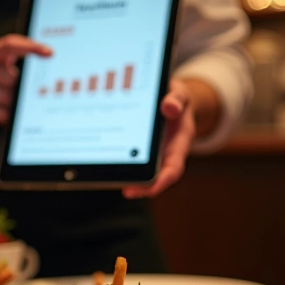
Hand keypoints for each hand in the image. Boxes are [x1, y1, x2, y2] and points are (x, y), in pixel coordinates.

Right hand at [0, 35, 51, 126]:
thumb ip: (7, 60)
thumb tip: (37, 75)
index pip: (11, 43)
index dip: (32, 46)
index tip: (50, 53)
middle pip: (15, 78)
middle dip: (21, 89)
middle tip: (24, 94)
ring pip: (10, 98)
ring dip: (15, 104)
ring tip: (8, 104)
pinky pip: (3, 113)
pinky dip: (9, 115)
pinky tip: (6, 114)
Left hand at [122, 79, 197, 198]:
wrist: (172, 100)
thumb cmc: (176, 100)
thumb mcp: (180, 94)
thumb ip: (177, 100)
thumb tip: (169, 108)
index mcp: (179, 143)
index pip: (174, 168)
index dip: (163, 181)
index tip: (150, 188)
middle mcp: (165, 153)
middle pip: (156, 177)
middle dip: (143, 188)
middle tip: (127, 190)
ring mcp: (152, 154)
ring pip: (141, 171)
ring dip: (128, 179)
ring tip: (111, 181)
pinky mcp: (138, 150)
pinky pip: (130, 159)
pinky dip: (119, 163)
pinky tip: (104, 163)